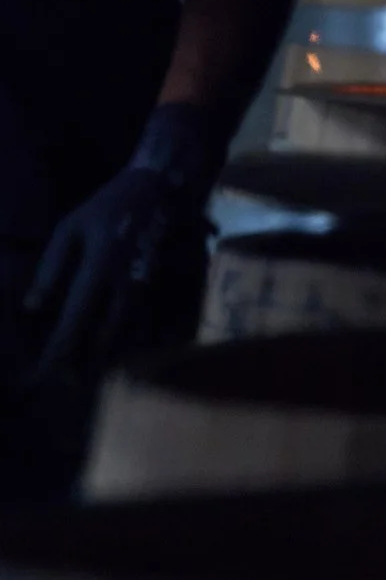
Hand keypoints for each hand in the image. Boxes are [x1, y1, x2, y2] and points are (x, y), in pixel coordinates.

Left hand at [21, 101, 230, 373]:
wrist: (157, 192)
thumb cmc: (106, 207)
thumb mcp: (68, 229)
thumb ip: (50, 268)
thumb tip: (33, 307)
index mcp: (98, 270)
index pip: (73, 321)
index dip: (56, 351)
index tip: (39, 377)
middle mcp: (122, 288)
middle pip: (97, 338)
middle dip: (77, 365)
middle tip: (58, 387)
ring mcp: (139, 291)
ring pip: (114, 335)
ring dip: (94, 357)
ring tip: (76, 378)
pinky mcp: (147, 289)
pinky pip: (126, 323)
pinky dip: (109, 340)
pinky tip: (97, 350)